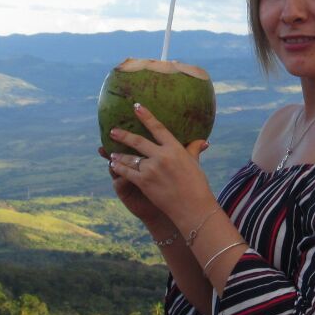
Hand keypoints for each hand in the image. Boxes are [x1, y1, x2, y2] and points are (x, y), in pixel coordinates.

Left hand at [105, 103, 212, 229]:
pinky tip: (114, 165)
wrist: (193, 207)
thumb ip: (194, 149)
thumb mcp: (195, 164)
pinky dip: (119, 168)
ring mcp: (152, 170)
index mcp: (175, 149)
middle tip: (113, 130)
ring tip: (111, 152)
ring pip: (130, 158)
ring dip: (119, 155)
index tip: (136, 106)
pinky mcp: (144, 182)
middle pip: (138, 141)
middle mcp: (162, 156)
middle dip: (123, 135)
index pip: (158, 128)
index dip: (146, 116)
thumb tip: (203, 141)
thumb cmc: (197, 185)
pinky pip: (127, 172)